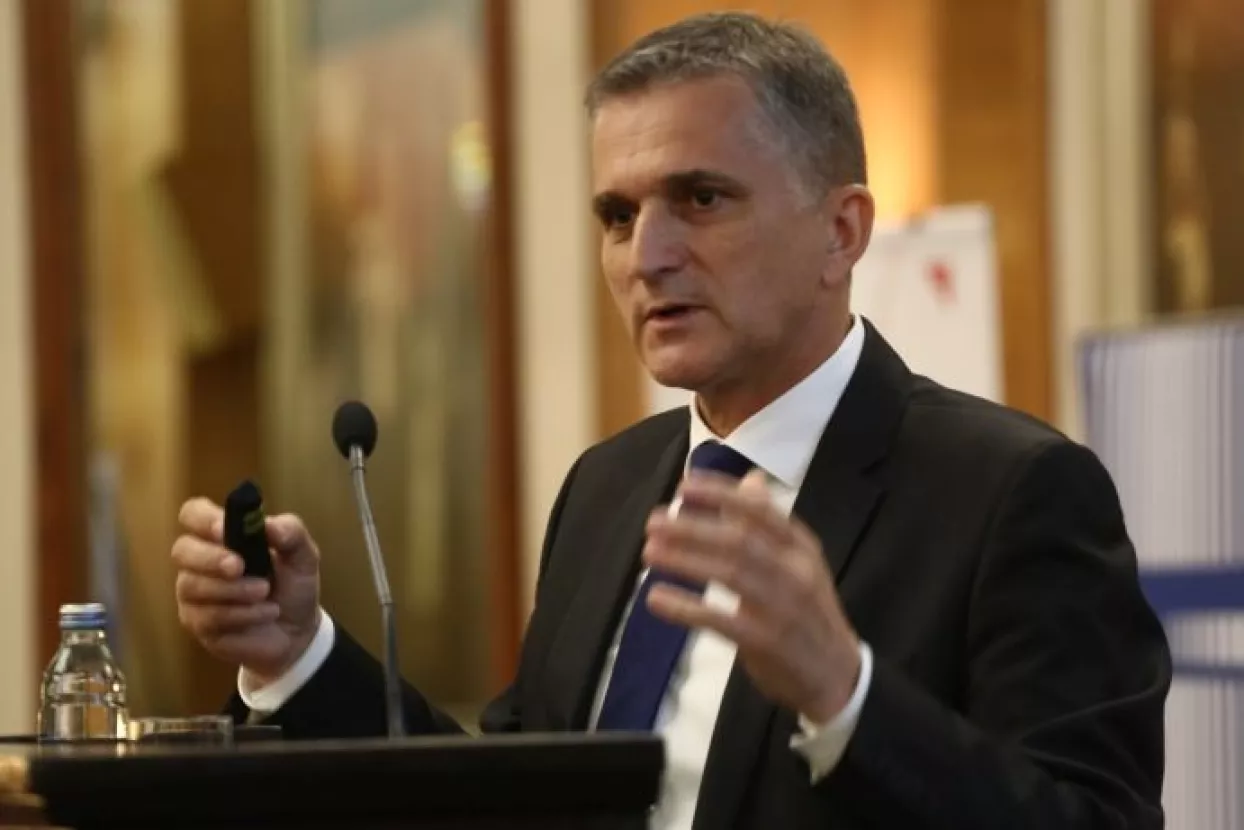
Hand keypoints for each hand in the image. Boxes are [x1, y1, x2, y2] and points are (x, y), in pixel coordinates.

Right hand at [172, 498, 321, 683]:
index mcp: (224, 535)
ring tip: (265, 593)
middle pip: (182, 550)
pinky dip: (241, 614)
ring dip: (233, 590)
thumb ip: (291, 534)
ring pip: (192, 586)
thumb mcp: (304, 556)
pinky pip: (207, 617)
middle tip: (239, 566)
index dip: (203, 519)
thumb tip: (269, 525)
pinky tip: (266, 613)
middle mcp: (201, 560)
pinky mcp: (197, 623)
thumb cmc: (293, 586)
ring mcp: (194, 593)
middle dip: (211, 558)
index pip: (194, 514)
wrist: (297, 632)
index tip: (223, 529)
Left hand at [643, 469, 861, 721]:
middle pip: (739, 540)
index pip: (761, 511)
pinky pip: (719, 620)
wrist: (837, 674)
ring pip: (728, 574)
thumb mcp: (800, 562)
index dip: (721, 495)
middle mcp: (795, 572)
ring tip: (649, 552)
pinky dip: (685, 607)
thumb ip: (770, 524)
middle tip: (654, 522)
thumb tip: (750, 480)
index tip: (685, 487)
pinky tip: (656, 598)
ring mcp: (781, 607)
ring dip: (684, 560)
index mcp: (802, 547)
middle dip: (693, 527)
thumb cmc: (808, 611)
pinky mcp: (765, 642)